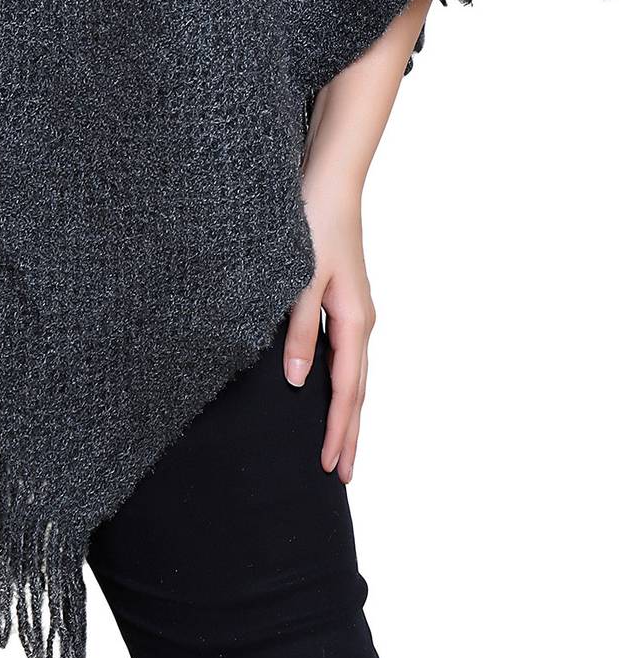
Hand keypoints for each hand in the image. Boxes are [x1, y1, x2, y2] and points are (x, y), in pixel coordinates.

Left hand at [283, 165, 374, 484]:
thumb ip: (298, 330)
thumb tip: (296, 380)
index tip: (332, 468)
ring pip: (353, 374)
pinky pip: (345, 354)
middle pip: (357, 391)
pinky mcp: (343, 299)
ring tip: (339, 446)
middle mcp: (360, 321)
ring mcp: (354, 311)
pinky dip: (340, 383)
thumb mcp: (301, 278)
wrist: (329, 180)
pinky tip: (326, 390)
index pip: (347, 392)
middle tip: (342, 477)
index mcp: (354, 321)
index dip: (339, 432)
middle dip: (350, 434)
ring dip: (346, 412)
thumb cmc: (314, 223)